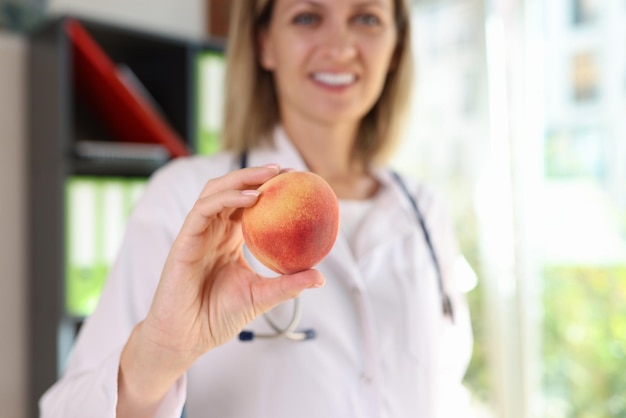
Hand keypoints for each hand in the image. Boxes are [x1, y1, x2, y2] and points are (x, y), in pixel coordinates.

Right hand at [117, 165, 324, 416]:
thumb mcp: (261, 297)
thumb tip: (320, 277)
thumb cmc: (219, 317)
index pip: (248, 204)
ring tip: (271, 174)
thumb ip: (288, 285)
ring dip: (242, 178)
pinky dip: (227, 198)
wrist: (188, 337)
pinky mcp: (185, 240)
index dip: (268, 188)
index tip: (296, 182)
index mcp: (228, 239)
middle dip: (256, 174)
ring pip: (216, 191)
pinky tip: (252, 198)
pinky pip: (204, 210)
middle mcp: (213, 231)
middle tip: (285, 170)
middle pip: (232, 189)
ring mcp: (198, 233)